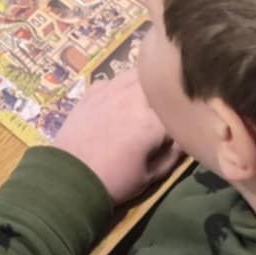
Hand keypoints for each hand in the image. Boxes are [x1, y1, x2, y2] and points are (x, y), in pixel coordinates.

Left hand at [54, 71, 180, 202]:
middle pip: (159, 83)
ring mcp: (110, 89)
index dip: (183, 118)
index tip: (181, 127)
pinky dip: (121, 87)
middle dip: (164, 95)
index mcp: (152, 120)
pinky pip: (114, 79)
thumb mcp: (150, 177)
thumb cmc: (113, 181)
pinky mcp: (92, 90)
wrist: (69, 177)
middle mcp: (133, 97)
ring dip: (145, 84)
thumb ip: (173, 156)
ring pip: (137, 73)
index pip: (178, 108)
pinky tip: (118, 100)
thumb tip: (186, 139)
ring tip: (144, 100)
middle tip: (163, 111)